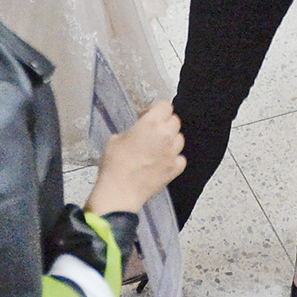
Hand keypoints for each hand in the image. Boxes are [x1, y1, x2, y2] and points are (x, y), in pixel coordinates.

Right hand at [85, 101, 185, 215]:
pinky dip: (174, 158)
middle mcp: (166, 136)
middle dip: (164, 123)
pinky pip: (180, 158)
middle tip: (152, 131)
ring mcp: (172, 153)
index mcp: (151, 123)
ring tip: (157, 147)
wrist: (120, 191)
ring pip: (179, 139)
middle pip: (174, 121)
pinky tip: (163, 161)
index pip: (165, 106)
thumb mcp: (115, 139)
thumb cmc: (115, 165)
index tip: (147, 116)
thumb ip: (131, 132)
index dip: (155, 110)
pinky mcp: (174, 169)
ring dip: (170, 140)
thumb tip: (134, 135)